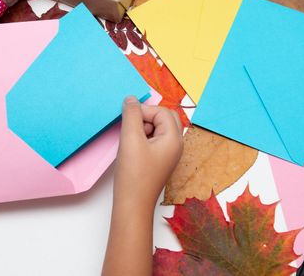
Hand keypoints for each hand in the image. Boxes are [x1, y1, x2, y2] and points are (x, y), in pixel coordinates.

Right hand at [114, 96, 183, 210]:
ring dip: (142, 128)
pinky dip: (141, 138)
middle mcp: (175, 145)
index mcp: (174, 139)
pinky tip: (131, 149)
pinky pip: (153, 140)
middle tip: (131, 128)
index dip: (144, 111)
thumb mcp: (131, 139)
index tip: (128, 120)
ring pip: (157, 128)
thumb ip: (132, 115)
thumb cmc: (134, 175)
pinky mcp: (158, 161)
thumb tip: (131, 99)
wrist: (132, 205)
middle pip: (164, 118)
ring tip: (130, 141)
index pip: (162, 112)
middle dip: (146, 117)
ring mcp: (168, 154)